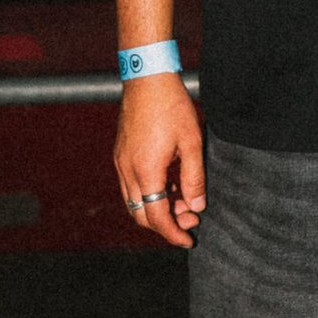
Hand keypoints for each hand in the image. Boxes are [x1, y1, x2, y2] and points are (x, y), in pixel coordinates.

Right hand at [114, 71, 205, 248]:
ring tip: (182, 200)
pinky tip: (168, 184)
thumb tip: (196, 206)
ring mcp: (121, 161)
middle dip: (166, 224)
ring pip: (135, 201)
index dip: (173, 233)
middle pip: (142, 214)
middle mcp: (128, 170)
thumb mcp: (191, 142)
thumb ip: (194, 178)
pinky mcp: (121, 153)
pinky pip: (131, 185)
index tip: (188, 240)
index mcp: (146, 171)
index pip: (156, 217)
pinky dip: (149, 194)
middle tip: (190, 219)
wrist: (146, 77)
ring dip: (156, 208)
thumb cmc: (171, 105)